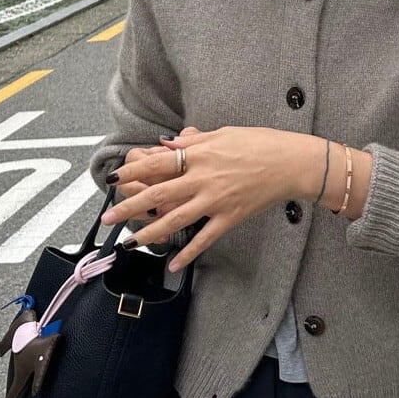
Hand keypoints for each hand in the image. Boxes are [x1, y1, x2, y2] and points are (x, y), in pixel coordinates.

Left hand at [100, 126, 322, 271]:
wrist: (290, 162)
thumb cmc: (259, 143)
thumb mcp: (223, 134)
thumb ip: (193, 140)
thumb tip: (166, 143)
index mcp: (199, 154)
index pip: (156, 163)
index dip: (132, 171)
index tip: (113, 177)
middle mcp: (202, 179)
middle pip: (158, 195)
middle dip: (129, 207)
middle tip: (108, 219)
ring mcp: (215, 200)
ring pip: (176, 220)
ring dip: (150, 233)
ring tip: (130, 243)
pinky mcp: (230, 217)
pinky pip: (205, 238)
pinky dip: (188, 252)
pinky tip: (173, 264)